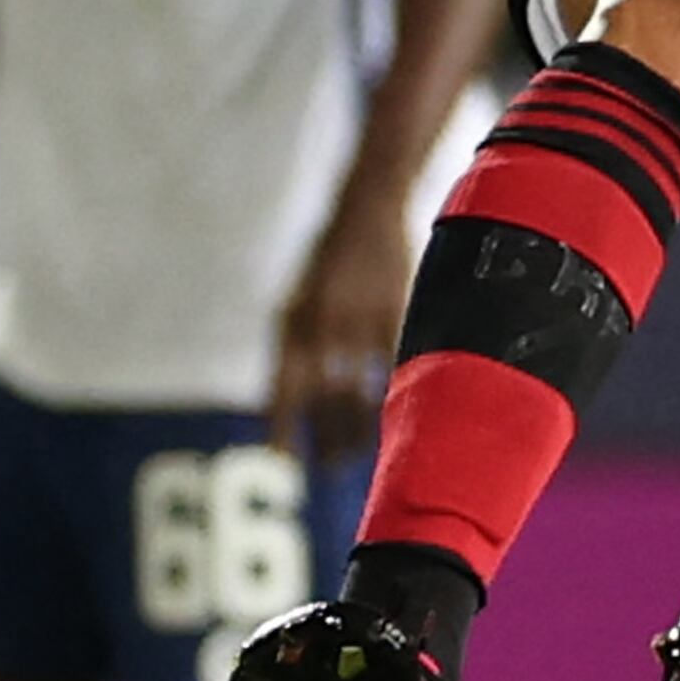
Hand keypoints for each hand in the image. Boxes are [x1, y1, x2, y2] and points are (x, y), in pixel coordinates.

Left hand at [268, 194, 409, 453]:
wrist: (365, 210)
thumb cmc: (330, 262)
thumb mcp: (303, 303)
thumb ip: (302, 347)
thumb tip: (302, 401)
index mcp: (291, 323)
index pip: (283, 389)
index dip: (282, 426)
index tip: (281, 461)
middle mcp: (320, 325)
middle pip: (324, 397)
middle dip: (328, 436)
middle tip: (332, 469)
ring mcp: (358, 319)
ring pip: (360, 387)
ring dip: (361, 425)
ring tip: (363, 453)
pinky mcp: (393, 313)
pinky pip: (391, 366)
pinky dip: (393, 393)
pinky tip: (399, 416)